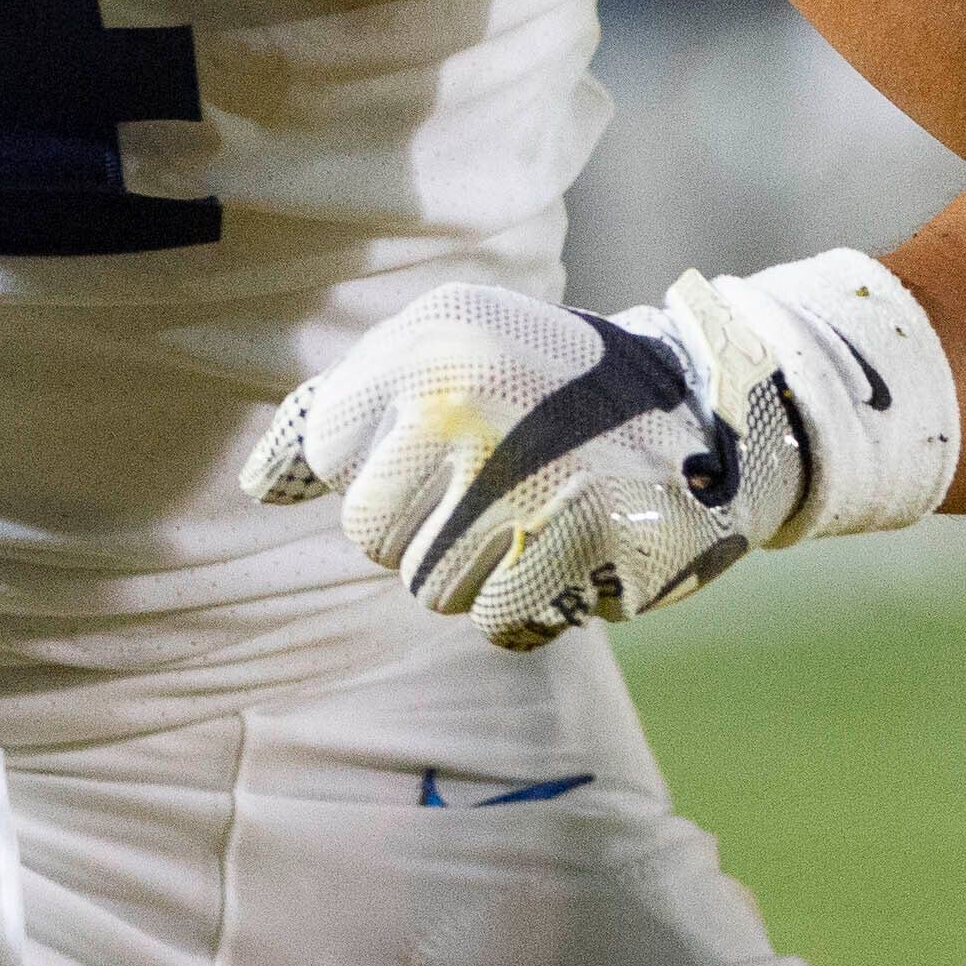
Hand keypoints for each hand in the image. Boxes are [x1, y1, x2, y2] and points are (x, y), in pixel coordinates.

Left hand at [245, 278, 807, 649]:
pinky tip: (566, 553)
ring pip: (430, 589)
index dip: (379, 461)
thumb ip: (343, 407)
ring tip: (531, 517)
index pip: (330, 454)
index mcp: (432, 343)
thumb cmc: (543, 384)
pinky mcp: (586, 544)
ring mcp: (528, 476)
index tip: (439, 440)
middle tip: (490, 489)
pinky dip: (529, 606)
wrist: (706, 406)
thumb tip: (260, 486)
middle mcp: (469, 403)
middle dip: (420, 527)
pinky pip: (500, 623)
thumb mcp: (444, 350)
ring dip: (475, 572)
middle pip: (370, 535)